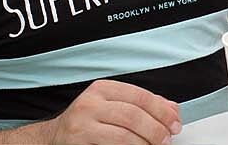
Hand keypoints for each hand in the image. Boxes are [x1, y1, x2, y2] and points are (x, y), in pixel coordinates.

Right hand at [43, 79, 180, 144]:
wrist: (53, 138)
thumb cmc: (87, 122)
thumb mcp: (113, 106)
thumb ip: (142, 105)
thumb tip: (172, 109)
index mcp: (103, 89)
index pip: (140, 96)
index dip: (162, 111)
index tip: (175, 123)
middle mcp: (90, 103)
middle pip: (133, 115)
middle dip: (156, 129)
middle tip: (167, 139)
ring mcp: (81, 124)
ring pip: (123, 135)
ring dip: (145, 143)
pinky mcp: (77, 143)